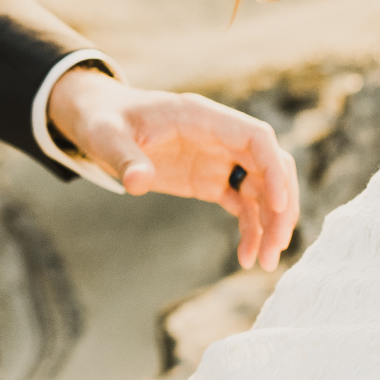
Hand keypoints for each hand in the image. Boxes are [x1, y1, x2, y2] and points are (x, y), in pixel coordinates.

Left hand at [47, 68, 299, 271]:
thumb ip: (124, 158)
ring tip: (264, 262)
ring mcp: (218, 159)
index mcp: (201, 117)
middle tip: (276, 247)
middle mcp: (219, 137)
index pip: (256, 137)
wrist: (99, 122)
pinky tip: (246, 256)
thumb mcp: (105, 136)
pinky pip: (242, 204)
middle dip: (280, 206)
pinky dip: (250, 228)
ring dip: (270, 224)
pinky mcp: (210, 180)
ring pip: (262, 189)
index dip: (273, 169)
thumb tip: (138, 184)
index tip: (279, 205)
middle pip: (270, 167)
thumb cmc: (104, 121)